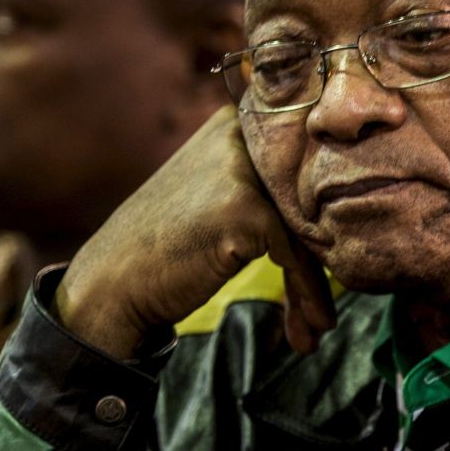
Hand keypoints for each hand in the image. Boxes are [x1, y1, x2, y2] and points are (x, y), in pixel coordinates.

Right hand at [54, 106, 335, 359]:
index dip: (323, 219)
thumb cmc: (166, 249)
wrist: (113, 284)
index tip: (336, 266)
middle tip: (323, 309)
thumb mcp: (215, 194)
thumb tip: (335, 210)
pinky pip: (296, 254)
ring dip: (315, 285)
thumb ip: (264, 185)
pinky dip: (307, 294)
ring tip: (315, 328)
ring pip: (307, 228)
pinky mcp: (245, 207)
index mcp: (236, 122)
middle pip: (309, 198)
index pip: (303, 167)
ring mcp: (241, 169)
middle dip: (322, 257)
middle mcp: (239, 134)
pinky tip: (310, 328)